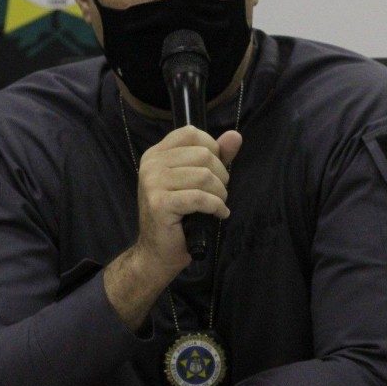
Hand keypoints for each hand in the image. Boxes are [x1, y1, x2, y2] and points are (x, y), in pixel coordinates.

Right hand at [135, 125, 242, 271]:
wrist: (158, 252)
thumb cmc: (179, 216)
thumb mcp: (197, 180)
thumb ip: (216, 156)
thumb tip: (235, 135)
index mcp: (156, 154)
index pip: (191, 133)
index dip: (212, 148)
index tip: (214, 170)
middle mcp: (151, 164)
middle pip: (203, 154)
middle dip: (220, 176)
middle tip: (219, 194)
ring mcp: (152, 183)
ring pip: (204, 176)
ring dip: (220, 193)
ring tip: (218, 205)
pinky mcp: (159, 204)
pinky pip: (199, 198)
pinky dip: (216, 206)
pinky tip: (219, 214)